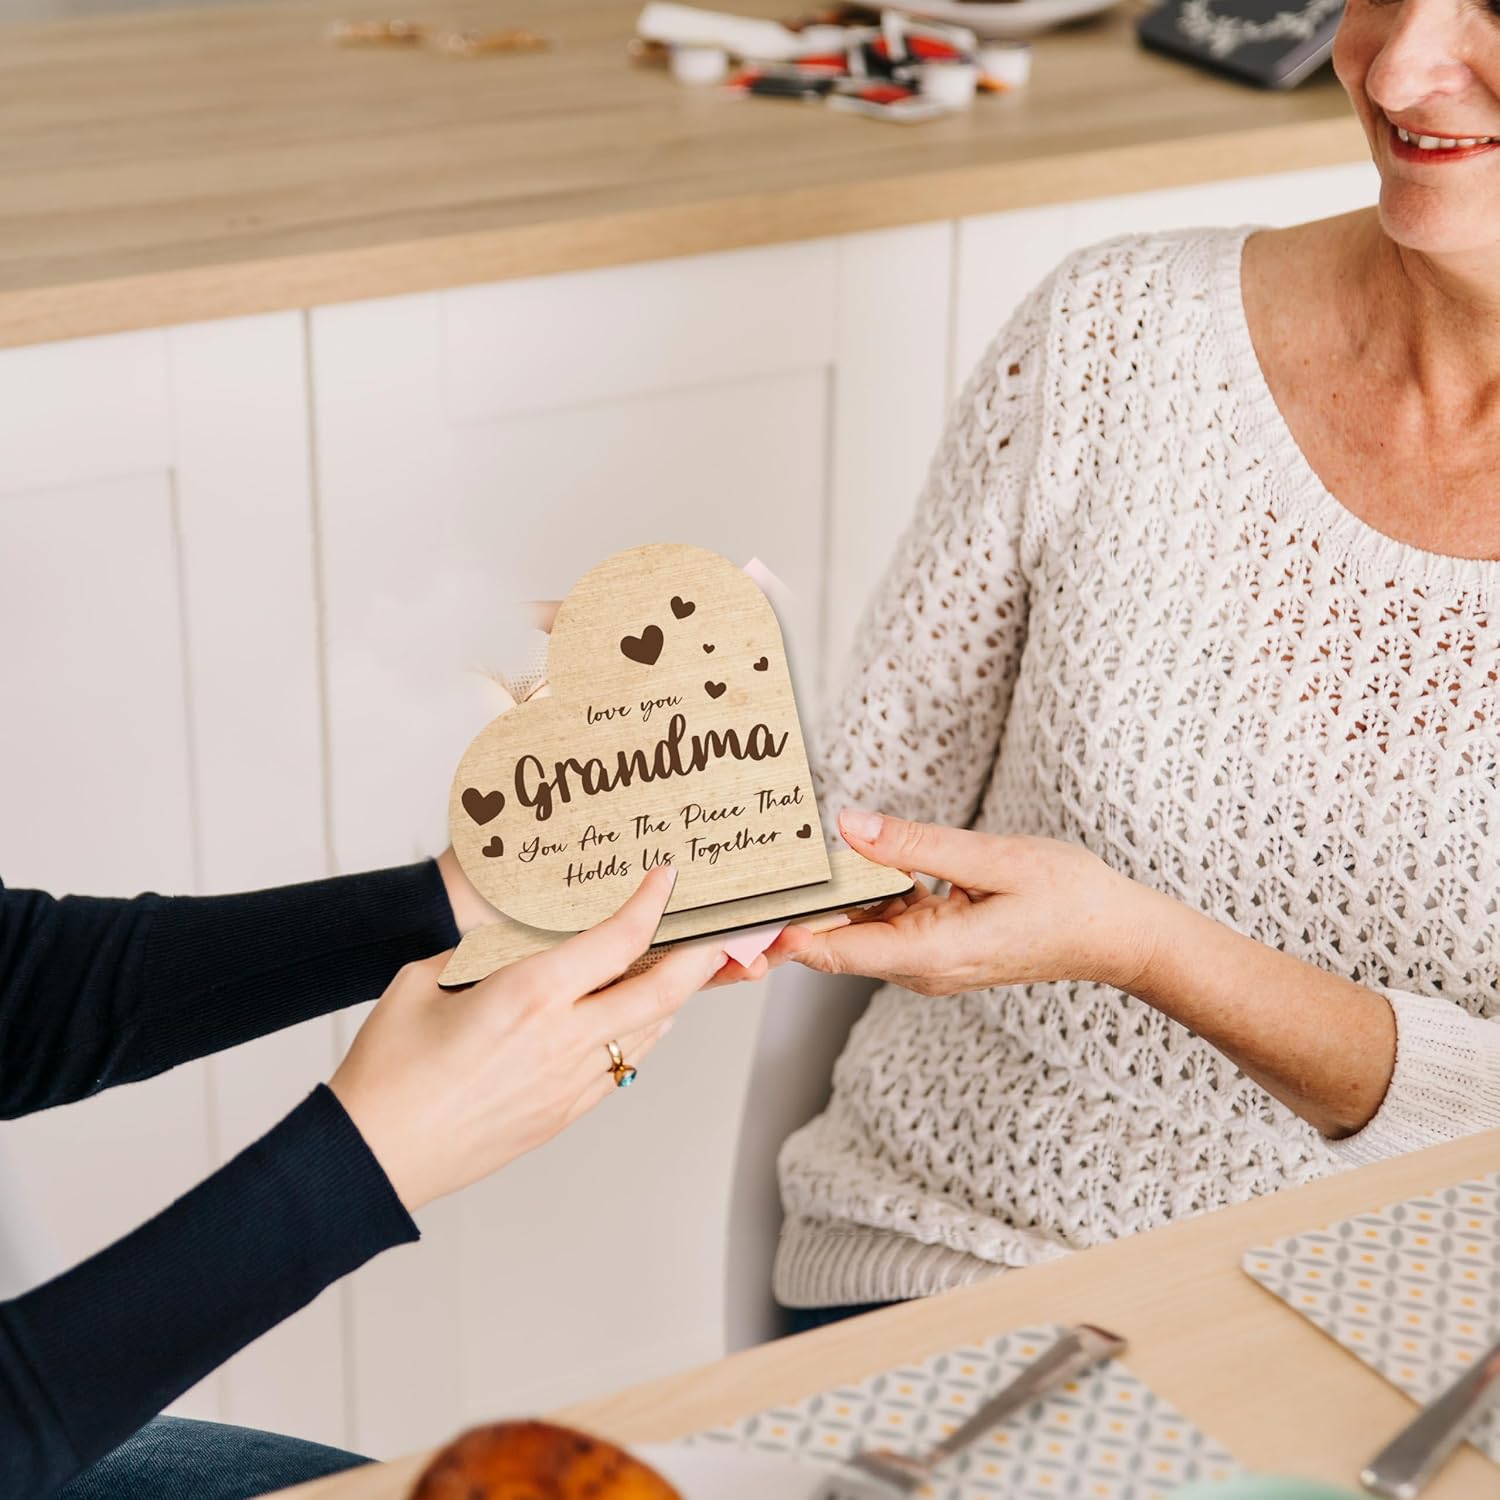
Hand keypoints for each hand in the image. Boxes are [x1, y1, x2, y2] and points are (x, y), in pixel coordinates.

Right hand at [330, 866, 727, 1210]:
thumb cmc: (388, 1071)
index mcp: (528, 995)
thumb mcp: (422, 982)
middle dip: (699, 956)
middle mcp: (562, 1038)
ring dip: (672, 996)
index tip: (665, 878)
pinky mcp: (564, 1113)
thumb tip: (509, 942)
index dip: (651, 903)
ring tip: (678, 968)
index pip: (618, 939)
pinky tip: (633, 1017)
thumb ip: (476, 954)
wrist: (374, 1156)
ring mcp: (569, 1083)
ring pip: (649, 1032)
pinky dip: (640, 1034)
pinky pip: (623, 1066)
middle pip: (662, 992)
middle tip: (715, 930)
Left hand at [764, 809, 1156, 996]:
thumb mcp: (994, 858)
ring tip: (782, 856)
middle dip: (791, 910)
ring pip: (858, 930)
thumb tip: (849, 826)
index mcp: (931, 953)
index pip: (834, 950)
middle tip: (743, 869)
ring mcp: (928, 963)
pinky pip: (886, 923)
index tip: (739, 910)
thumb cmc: (1069, 897)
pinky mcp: (938, 948)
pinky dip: (865, 895)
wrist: (1117, 935)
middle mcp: (921, 968)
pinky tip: (852, 858)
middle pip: (835, 941)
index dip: (780, 933)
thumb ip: (916, 845)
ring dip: (828, 897)